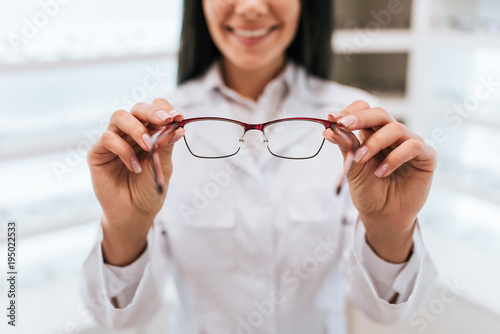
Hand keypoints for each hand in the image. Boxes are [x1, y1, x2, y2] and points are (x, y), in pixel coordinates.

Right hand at [87, 98, 184, 264]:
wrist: (134, 213)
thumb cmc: (149, 189)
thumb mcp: (163, 167)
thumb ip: (166, 146)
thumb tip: (177, 128)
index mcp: (149, 132)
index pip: (155, 110)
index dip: (165, 109)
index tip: (178, 117)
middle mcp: (130, 132)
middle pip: (137, 109)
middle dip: (152, 112)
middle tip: (166, 120)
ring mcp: (114, 140)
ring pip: (119, 117)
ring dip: (136, 128)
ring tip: (148, 146)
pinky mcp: (98, 152)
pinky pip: (107, 138)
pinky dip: (123, 150)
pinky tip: (133, 167)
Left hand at [323, 100, 436, 262]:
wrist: (381, 216)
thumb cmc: (367, 191)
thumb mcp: (352, 167)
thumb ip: (345, 146)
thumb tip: (330, 129)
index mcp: (372, 133)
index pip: (364, 110)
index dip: (349, 111)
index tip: (332, 118)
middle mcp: (392, 135)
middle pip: (380, 114)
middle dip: (360, 118)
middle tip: (343, 125)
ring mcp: (410, 144)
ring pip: (396, 128)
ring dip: (374, 142)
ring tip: (361, 159)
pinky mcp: (426, 157)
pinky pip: (413, 146)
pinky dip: (395, 157)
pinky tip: (382, 172)